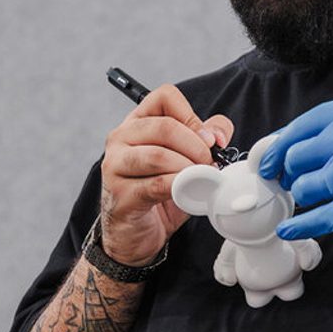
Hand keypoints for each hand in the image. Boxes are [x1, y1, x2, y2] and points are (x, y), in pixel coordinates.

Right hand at [99, 84, 233, 265]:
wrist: (136, 234)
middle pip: (164, 126)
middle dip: (196, 146)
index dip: (192, 116)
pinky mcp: (120, 193)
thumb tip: (217, 133)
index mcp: (138, 123)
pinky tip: (187, 192)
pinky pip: (156, 184)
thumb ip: (204, 139)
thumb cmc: (160, 193)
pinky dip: (179, 187)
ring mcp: (115, 165)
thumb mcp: (186, 161)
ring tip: (200, 178)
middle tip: (208, 164)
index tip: (209, 139)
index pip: (164, 97)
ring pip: (159, 155)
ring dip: (188, 168)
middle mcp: (121, 138)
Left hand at [258, 99, 332, 239]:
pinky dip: (301, 225)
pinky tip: (288, 230)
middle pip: (296, 158)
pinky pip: (321, 215)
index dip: (276, 151)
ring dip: (304, 198)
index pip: (297, 129)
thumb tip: (279, 148)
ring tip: (315, 199)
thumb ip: (331, 133)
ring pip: (306, 186)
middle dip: (288, 176)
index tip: (265, 166)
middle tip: (293, 186)